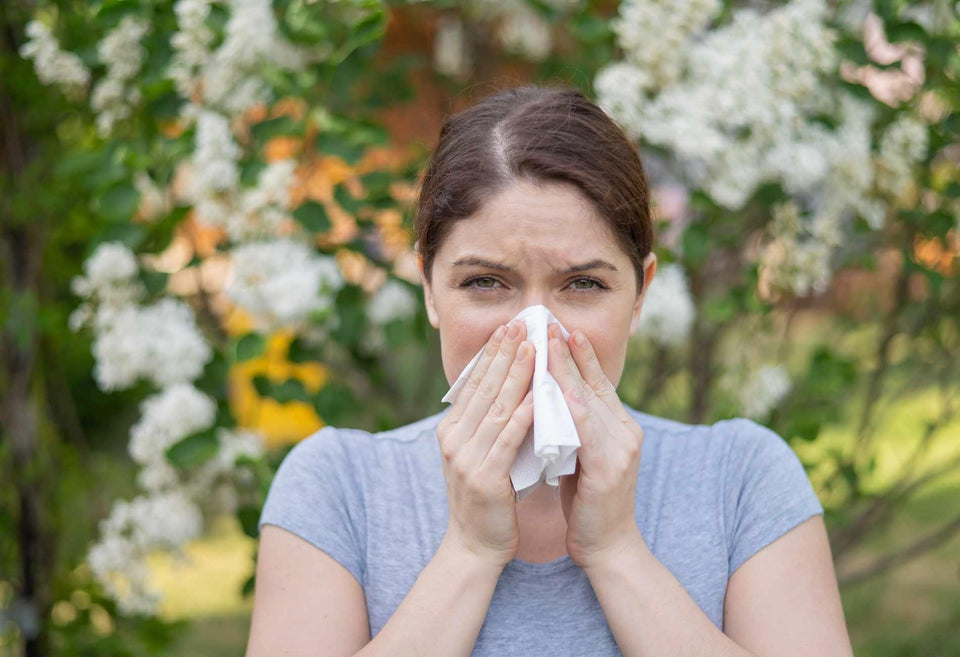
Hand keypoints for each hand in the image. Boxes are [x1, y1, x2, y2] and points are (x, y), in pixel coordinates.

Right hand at [436, 319, 534, 568]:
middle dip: (504, 354)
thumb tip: (510, 386)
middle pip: (483, 388)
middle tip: (521, 325)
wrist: (475, 547)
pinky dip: (524, 415)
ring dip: (516, 375)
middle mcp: (453, 439)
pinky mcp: (484, 478)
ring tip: (533, 349)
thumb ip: (488, 424)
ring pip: (496, 407)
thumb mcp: (480, 454)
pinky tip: (539, 396)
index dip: (491, 353)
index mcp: (451, 430)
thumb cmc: (486, 500)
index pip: (474, 383)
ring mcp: (466, 458)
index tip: (509, 328)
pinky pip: (508, 439)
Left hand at [547, 323, 644, 569]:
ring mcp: (621, 447)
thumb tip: (544, 399)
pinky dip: (565, 406)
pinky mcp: (609, 467)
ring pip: (587, 399)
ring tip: (546, 344)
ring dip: (565, 370)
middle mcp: (625, 430)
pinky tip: (550, 388)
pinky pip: (583, 428)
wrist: (607, 547)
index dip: (578, 354)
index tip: (559, 327)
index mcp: (619, 427)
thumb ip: (571, 428)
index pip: (596, 382)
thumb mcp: (579, 456)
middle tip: (549, 322)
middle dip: (569, 351)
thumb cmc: (588, 503)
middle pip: (593, 382)